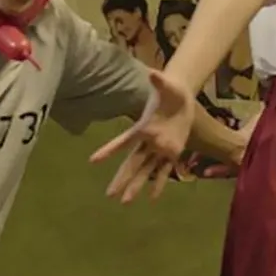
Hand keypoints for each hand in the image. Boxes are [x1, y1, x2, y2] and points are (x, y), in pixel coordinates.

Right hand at [90, 69, 195, 202]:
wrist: (182, 98)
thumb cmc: (171, 91)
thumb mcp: (168, 86)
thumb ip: (160, 82)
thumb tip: (154, 73)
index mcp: (143, 128)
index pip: (123, 142)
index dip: (109, 150)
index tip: (93, 161)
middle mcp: (148, 142)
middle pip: (132, 163)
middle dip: (121, 178)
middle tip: (109, 194)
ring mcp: (159, 149)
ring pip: (145, 170)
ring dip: (136, 185)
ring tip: (124, 202)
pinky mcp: (172, 152)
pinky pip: (164, 170)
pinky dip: (159, 184)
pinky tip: (152, 198)